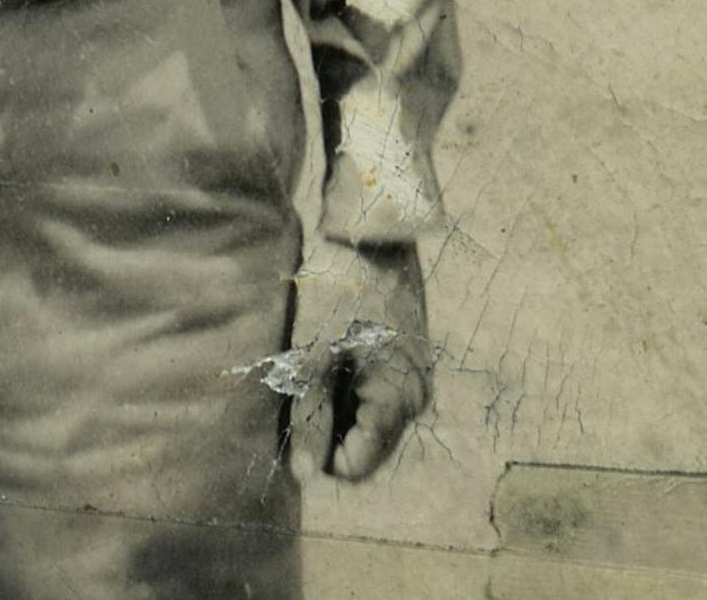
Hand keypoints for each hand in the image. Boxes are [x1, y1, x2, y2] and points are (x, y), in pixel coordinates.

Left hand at [286, 240, 432, 484]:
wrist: (367, 231)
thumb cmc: (338, 290)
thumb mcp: (314, 355)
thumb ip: (310, 417)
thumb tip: (304, 476)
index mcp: (399, 401)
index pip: (356, 466)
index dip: (318, 453)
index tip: (292, 417)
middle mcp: (414, 396)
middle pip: (363, 445)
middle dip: (326, 427)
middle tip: (298, 387)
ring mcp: (412, 376)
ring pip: (364, 418)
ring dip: (334, 404)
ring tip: (312, 364)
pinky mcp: (403, 357)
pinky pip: (371, 393)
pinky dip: (345, 384)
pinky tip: (327, 352)